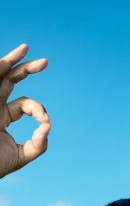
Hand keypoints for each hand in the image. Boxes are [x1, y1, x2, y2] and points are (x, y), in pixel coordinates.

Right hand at [1, 44, 49, 178]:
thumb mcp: (20, 156)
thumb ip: (38, 144)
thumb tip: (48, 126)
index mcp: (2, 117)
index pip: (24, 105)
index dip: (38, 108)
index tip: (44, 120)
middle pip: (9, 81)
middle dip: (26, 70)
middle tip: (45, 62)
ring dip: (11, 61)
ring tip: (26, 48)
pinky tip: (6, 62)